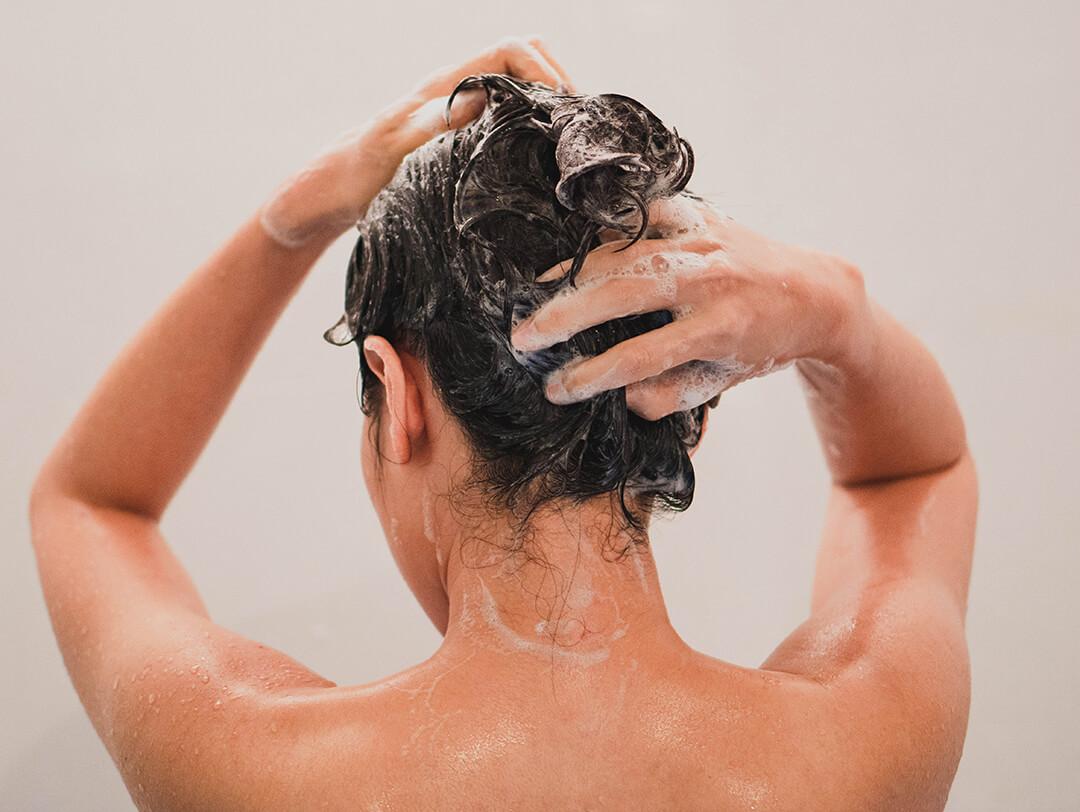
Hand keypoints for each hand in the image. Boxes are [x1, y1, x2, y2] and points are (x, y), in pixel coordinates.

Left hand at [258, 35, 575, 247]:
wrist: (327, 198)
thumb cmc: (353, 177)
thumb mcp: (390, 152)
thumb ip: (430, 124)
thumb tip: (478, 99)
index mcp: (445, 88)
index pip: (510, 50)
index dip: (544, 69)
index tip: (564, 108)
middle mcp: (457, 94)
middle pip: (523, 59)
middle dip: (556, 83)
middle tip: (572, 129)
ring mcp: (460, 116)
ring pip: (518, 88)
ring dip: (546, 106)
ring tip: (564, 146)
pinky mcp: (460, 141)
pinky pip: (507, 119)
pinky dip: (531, 129)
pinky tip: (538, 165)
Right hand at [510, 195, 869, 419]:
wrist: (812, 292)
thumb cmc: (759, 346)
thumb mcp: (722, 382)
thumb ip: (670, 395)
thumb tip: (619, 395)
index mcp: (719, 329)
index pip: (639, 357)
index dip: (590, 376)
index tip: (554, 389)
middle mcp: (710, 280)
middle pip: (621, 296)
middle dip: (564, 318)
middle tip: (521, 338)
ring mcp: (702, 241)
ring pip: (622, 253)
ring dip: (572, 275)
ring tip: (533, 296)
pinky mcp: (698, 215)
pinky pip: (640, 216)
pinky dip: (607, 233)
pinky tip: (577, 255)